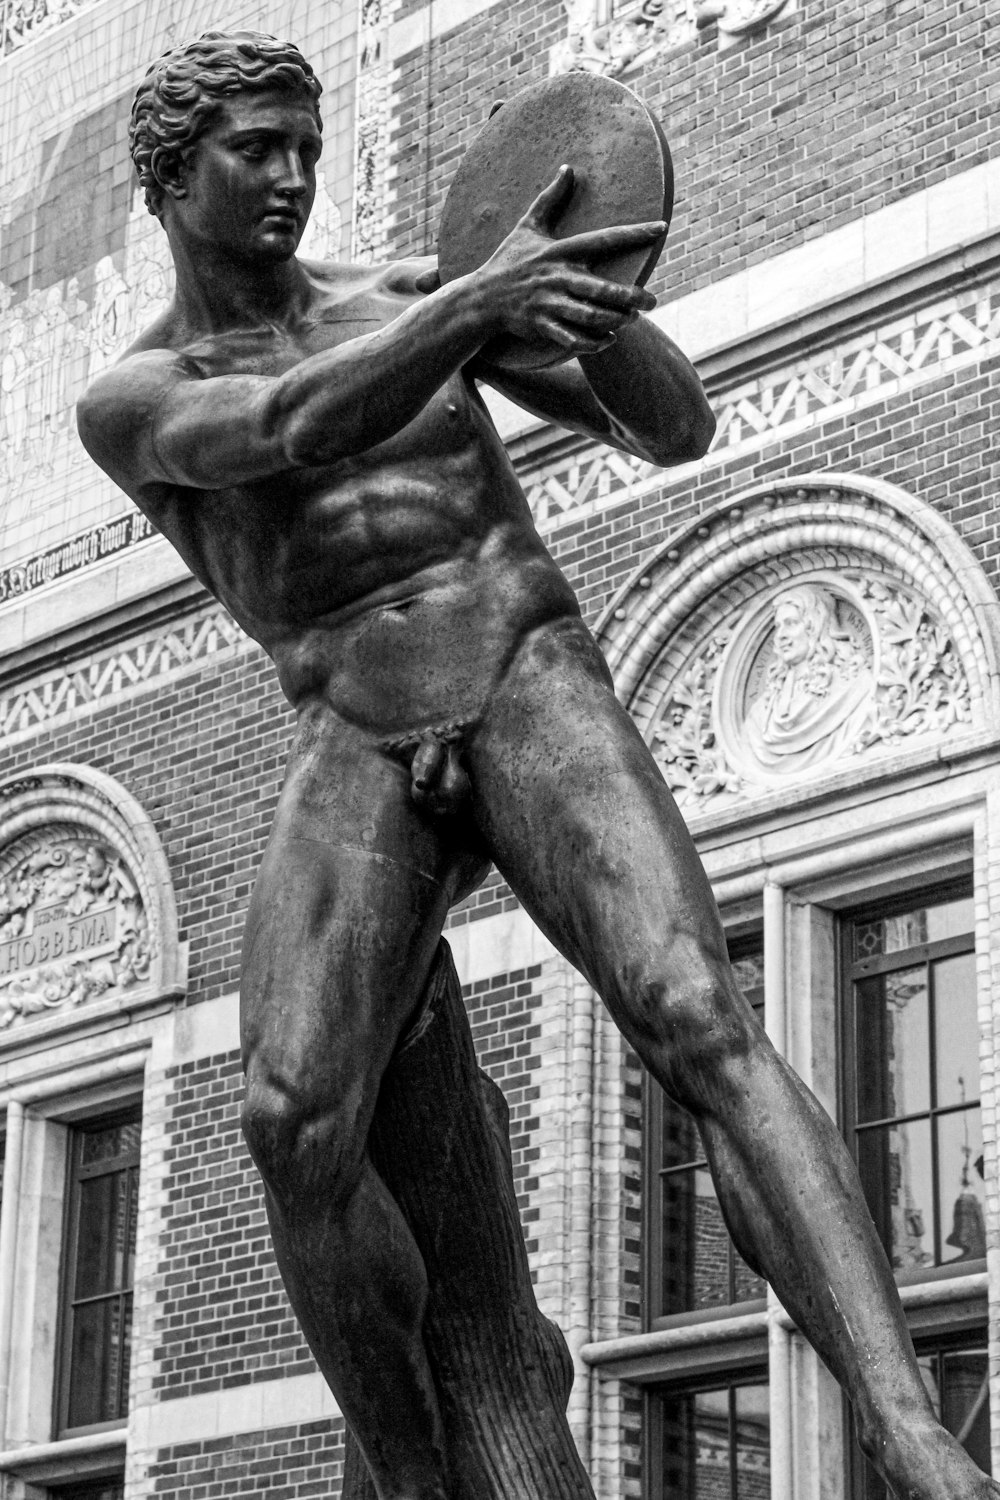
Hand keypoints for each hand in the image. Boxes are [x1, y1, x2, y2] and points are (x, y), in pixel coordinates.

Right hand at [474, 165, 660, 356]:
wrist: (481, 298)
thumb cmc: (509, 261)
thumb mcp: (527, 226)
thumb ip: (550, 199)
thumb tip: (569, 167)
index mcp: (559, 250)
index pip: (603, 239)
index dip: (634, 234)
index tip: (661, 228)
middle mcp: (556, 277)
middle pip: (601, 288)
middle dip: (630, 297)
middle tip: (652, 300)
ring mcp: (549, 304)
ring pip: (591, 317)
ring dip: (616, 320)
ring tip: (633, 318)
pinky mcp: (542, 326)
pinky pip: (573, 338)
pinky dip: (594, 342)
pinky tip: (610, 339)